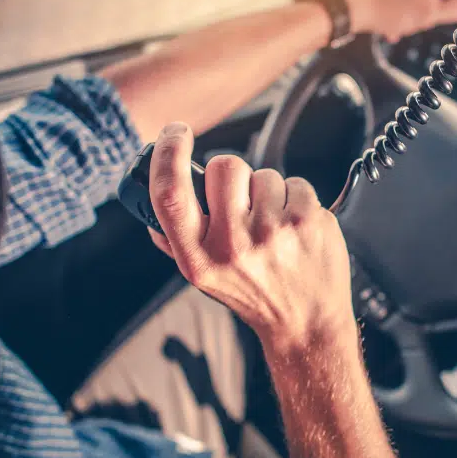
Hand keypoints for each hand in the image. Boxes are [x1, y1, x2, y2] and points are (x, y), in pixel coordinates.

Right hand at [147, 123, 355, 350]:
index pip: (171, 192)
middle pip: (224, 167)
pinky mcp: (307, 222)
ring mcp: (273, 232)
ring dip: (268, 192)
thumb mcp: (204, 278)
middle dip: (232, 175)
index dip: (168, 154)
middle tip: (241, 202)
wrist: (306, 324)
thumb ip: (175, 241)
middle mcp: (233, 246)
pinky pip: (295, 183)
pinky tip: (294, 228)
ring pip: (263, 174)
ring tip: (272, 226)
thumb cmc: (254, 295)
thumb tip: (148, 205)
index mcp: (198, 258)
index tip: (174, 134)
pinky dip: (295, 200)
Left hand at [341, 0, 456, 43]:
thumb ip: (456, 8)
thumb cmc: (391, 8)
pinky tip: (394, 23)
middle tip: (425, 18)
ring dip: (415, 6)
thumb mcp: (431, 13)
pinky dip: (402, 2)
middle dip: (432, 1)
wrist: (354, 7)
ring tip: (405, 25)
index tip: (455, 3)